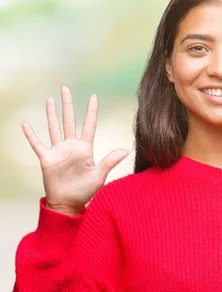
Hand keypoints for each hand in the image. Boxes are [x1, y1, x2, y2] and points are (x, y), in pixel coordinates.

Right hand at [21, 86, 128, 215]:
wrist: (68, 203)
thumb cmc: (85, 191)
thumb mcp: (100, 175)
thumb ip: (110, 161)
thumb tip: (126, 150)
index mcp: (86, 149)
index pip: (89, 125)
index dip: (91, 111)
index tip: (93, 97)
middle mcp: (71, 147)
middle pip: (70, 121)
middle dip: (68, 105)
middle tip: (65, 88)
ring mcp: (58, 151)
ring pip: (54, 128)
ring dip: (51, 114)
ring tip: (50, 99)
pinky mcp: (46, 159)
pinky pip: (37, 144)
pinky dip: (31, 135)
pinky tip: (25, 124)